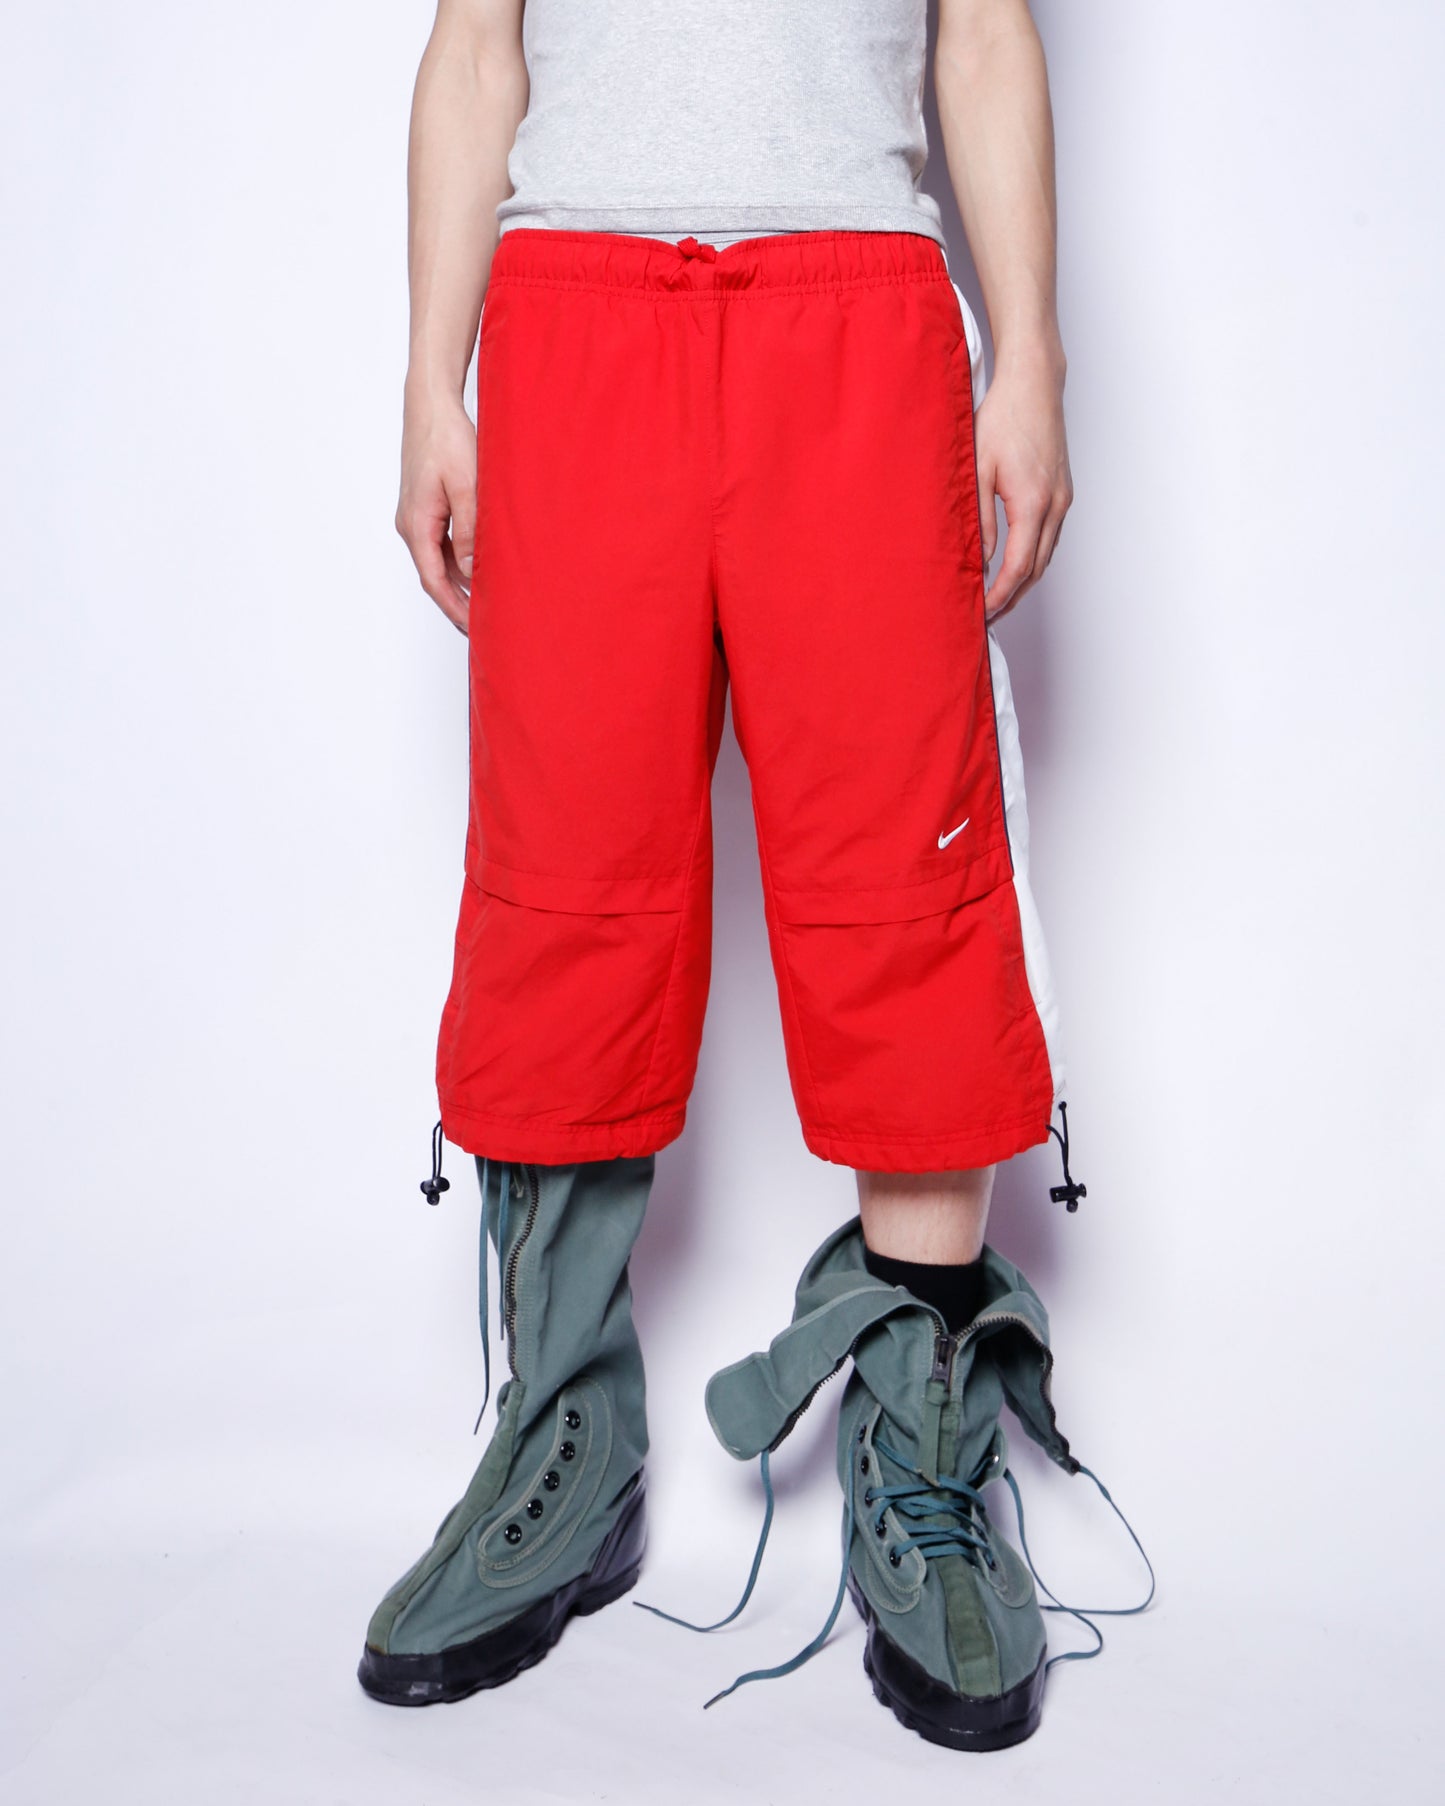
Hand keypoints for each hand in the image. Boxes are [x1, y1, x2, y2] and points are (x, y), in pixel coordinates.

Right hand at [396, 385, 478, 634]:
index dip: (454, 608)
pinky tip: (480, 571)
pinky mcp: (426, 509)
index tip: (474, 629)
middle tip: (485, 627)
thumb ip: (469, 530)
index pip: (434, 581)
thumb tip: (470, 569)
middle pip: (435, 577)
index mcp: (416, 525)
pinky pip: (442, 545)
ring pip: (439, 562)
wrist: (430, 407)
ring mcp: (417, 518)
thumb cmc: (447, 440)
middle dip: (458, 604)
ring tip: (488, 605)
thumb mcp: (466, 485)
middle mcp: (411, 526)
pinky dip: (460, 562)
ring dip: (461, 584)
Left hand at [973, 352, 1072, 622]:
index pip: (1018, 566)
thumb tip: (979, 560)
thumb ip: (979, 520)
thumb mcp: (978, 471)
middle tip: (989, 618)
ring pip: (1046, 556)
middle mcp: (1055, 506)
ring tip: (999, 599)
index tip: (985, 613)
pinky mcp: (1063, 492)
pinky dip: (1033, 559)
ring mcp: (1063, 500)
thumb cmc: (1003, 419)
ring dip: (1024, 581)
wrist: (1034, 385)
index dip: (1001, 596)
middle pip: (1036, 569)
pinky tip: (1014, 565)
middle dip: (1013, 598)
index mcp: (1032, 503)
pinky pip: (1049, 538)